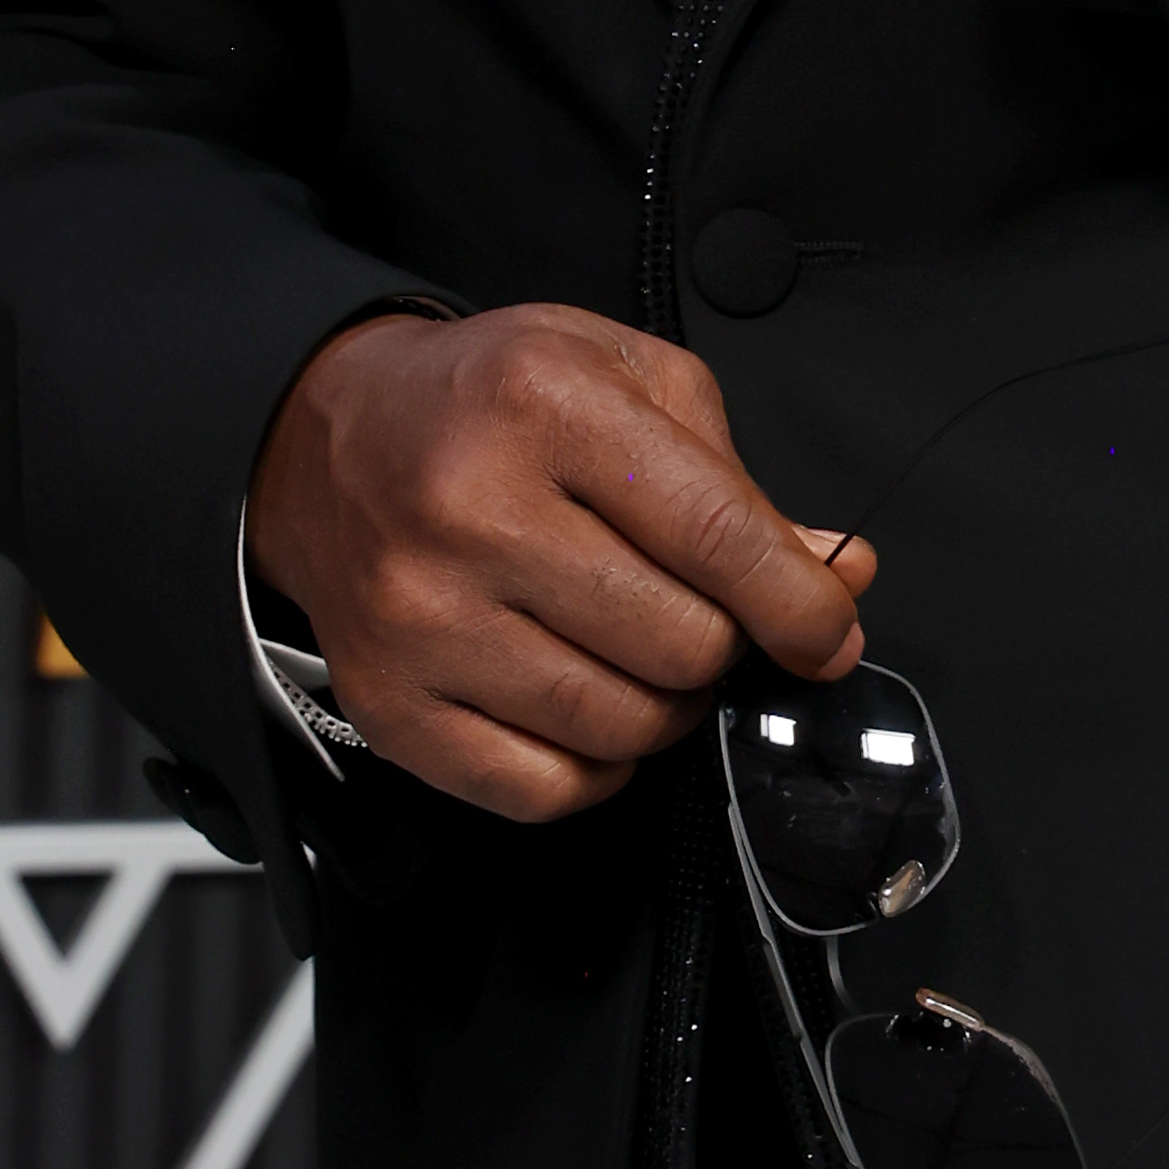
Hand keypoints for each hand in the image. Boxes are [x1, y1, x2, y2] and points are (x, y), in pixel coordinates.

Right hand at [250, 305, 873, 825]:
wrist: (330, 439)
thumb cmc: (492, 404)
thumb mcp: (625, 380)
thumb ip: (738, 480)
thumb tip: (837, 576)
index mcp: (545, 405)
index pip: (717, 534)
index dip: (798, 603)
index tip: (825, 633)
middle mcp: (471, 510)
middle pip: (681, 645)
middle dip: (719, 643)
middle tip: (693, 613)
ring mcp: (422, 617)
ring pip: (623, 727)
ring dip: (661, 705)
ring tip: (632, 650)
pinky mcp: (391, 703)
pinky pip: (546, 789)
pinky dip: (592, 765)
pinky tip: (578, 702)